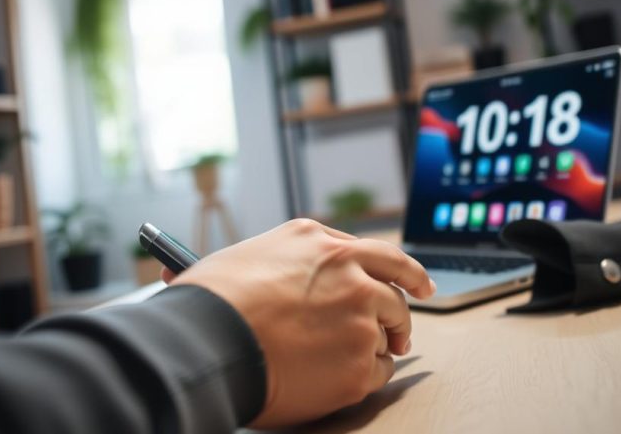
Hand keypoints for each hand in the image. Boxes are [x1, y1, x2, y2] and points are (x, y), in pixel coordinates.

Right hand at [160, 218, 434, 427]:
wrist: (206, 340)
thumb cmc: (211, 301)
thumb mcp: (249, 254)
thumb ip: (287, 261)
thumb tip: (290, 277)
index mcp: (319, 242)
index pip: (378, 254)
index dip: (400, 273)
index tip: (414, 284)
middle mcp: (349, 273)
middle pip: (394, 293)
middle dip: (403, 312)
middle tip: (402, 330)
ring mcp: (359, 318)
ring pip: (386, 333)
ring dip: (375, 346)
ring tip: (353, 360)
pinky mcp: (358, 364)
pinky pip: (379, 372)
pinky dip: (366, 377)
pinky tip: (341, 379)